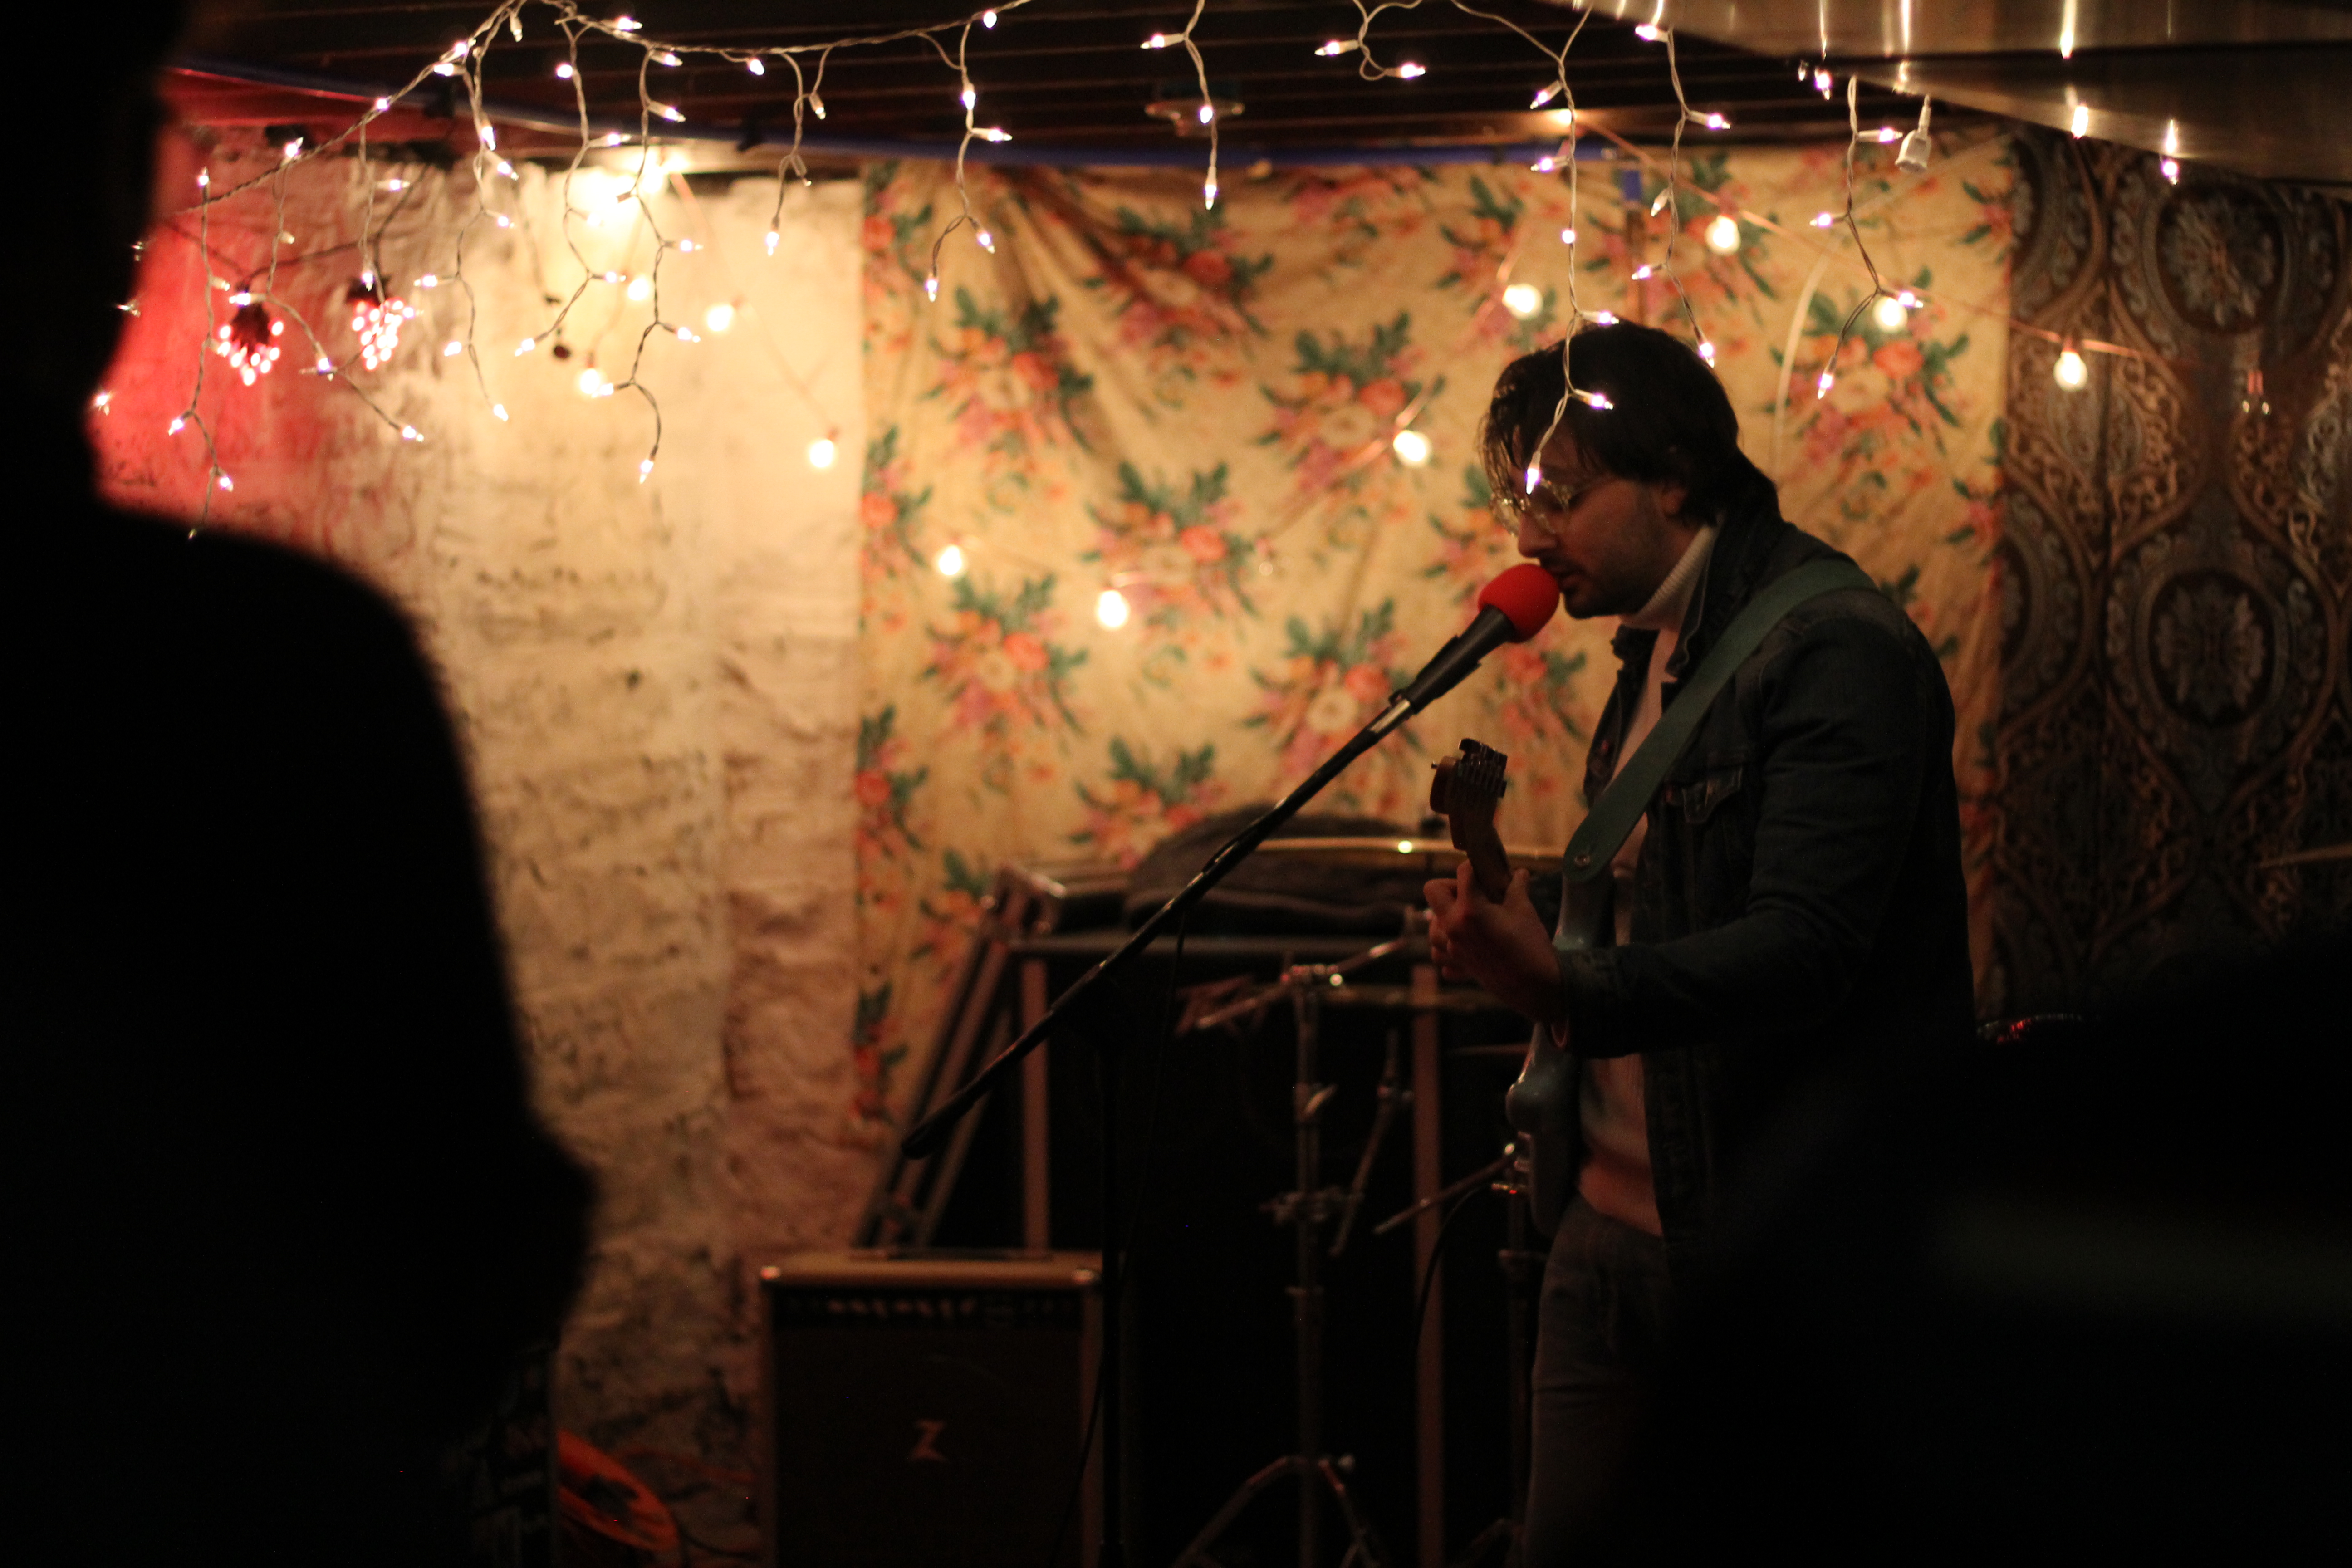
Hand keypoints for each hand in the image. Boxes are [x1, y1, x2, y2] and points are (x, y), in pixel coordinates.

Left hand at [1424, 860, 1565, 1029]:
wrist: (1535, 985)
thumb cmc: (1531, 945)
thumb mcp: (1525, 909)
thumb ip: (1516, 887)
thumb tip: (1518, 873)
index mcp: (1469, 910)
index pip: (1463, 873)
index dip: (1477, 868)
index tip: (1487, 871)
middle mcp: (1453, 928)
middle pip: (1433, 891)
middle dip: (1451, 886)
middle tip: (1472, 893)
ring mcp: (1452, 949)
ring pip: (1432, 927)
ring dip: (1445, 918)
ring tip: (1467, 918)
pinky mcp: (1456, 966)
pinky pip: (1439, 955)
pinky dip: (1447, 949)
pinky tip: (1463, 944)